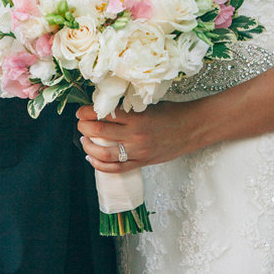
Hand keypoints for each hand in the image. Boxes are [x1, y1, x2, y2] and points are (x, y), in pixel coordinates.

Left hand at [77, 101, 201, 172]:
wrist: (192, 128)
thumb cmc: (172, 113)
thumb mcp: (149, 105)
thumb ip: (129, 108)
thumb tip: (105, 108)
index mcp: (137, 117)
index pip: (104, 115)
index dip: (87, 113)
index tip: (81, 111)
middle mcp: (135, 136)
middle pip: (99, 133)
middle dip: (84, 127)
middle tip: (80, 123)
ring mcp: (138, 152)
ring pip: (104, 154)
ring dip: (89, 147)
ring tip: (84, 140)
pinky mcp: (142, 163)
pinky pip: (116, 169)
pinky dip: (100, 165)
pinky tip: (92, 159)